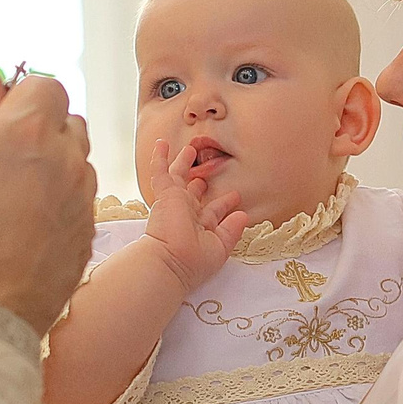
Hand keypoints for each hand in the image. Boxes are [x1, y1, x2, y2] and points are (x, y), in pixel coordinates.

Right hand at [0, 68, 95, 335]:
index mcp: (29, 130)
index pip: (47, 86)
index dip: (21, 99)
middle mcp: (67, 159)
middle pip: (68, 123)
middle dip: (41, 130)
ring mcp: (83, 200)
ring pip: (78, 164)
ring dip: (52, 168)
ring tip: (9, 200)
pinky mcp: (87, 236)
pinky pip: (78, 203)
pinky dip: (58, 205)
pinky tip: (23, 229)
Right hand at [140, 138, 252, 292]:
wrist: (172, 261)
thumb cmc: (195, 260)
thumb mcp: (221, 247)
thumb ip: (232, 230)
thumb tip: (243, 215)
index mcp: (201, 226)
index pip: (214, 210)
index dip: (224, 202)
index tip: (235, 196)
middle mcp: (187, 213)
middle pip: (194, 191)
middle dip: (200, 180)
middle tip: (206, 169)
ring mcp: (175, 202)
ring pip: (179, 177)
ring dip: (184, 164)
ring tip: (190, 150)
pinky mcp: (164, 194)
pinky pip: (160, 171)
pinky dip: (159, 157)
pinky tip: (161, 143)